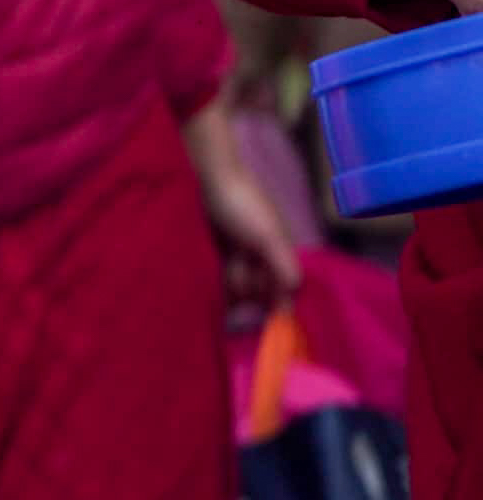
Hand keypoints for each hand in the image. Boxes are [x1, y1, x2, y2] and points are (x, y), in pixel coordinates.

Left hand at [182, 101, 302, 311]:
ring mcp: (239, 249)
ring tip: (223, 291)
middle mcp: (261, 251)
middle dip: (251, 297)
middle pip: (260, 287)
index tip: (266, 323)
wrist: (206, 175)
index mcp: (279, 248)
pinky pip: (220, 272)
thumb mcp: (267, 235)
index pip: (284, 285)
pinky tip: (208, 290)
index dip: (277, 304)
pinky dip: (218, 282)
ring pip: (239, 282)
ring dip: (233, 291)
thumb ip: (282, 262)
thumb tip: (294, 291)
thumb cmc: (241, 204)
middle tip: (237, 302)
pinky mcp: (216, 247)